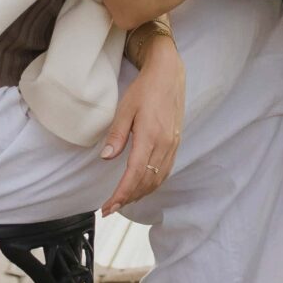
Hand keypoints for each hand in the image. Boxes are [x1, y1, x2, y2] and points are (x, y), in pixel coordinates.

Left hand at [100, 35, 185, 215]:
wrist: (169, 74)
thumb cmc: (146, 89)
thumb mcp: (126, 108)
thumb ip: (117, 134)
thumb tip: (106, 157)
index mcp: (150, 136)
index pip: (134, 175)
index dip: (120, 194)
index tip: (108, 207)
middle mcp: (164, 145)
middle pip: (146, 182)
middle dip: (127, 198)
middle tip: (110, 208)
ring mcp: (172, 145)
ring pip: (157, 180)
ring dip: (140, 194)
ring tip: (123, 200)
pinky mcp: (175, 143)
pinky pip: (165, 171)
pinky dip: (152, 184)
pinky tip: (142, 186)